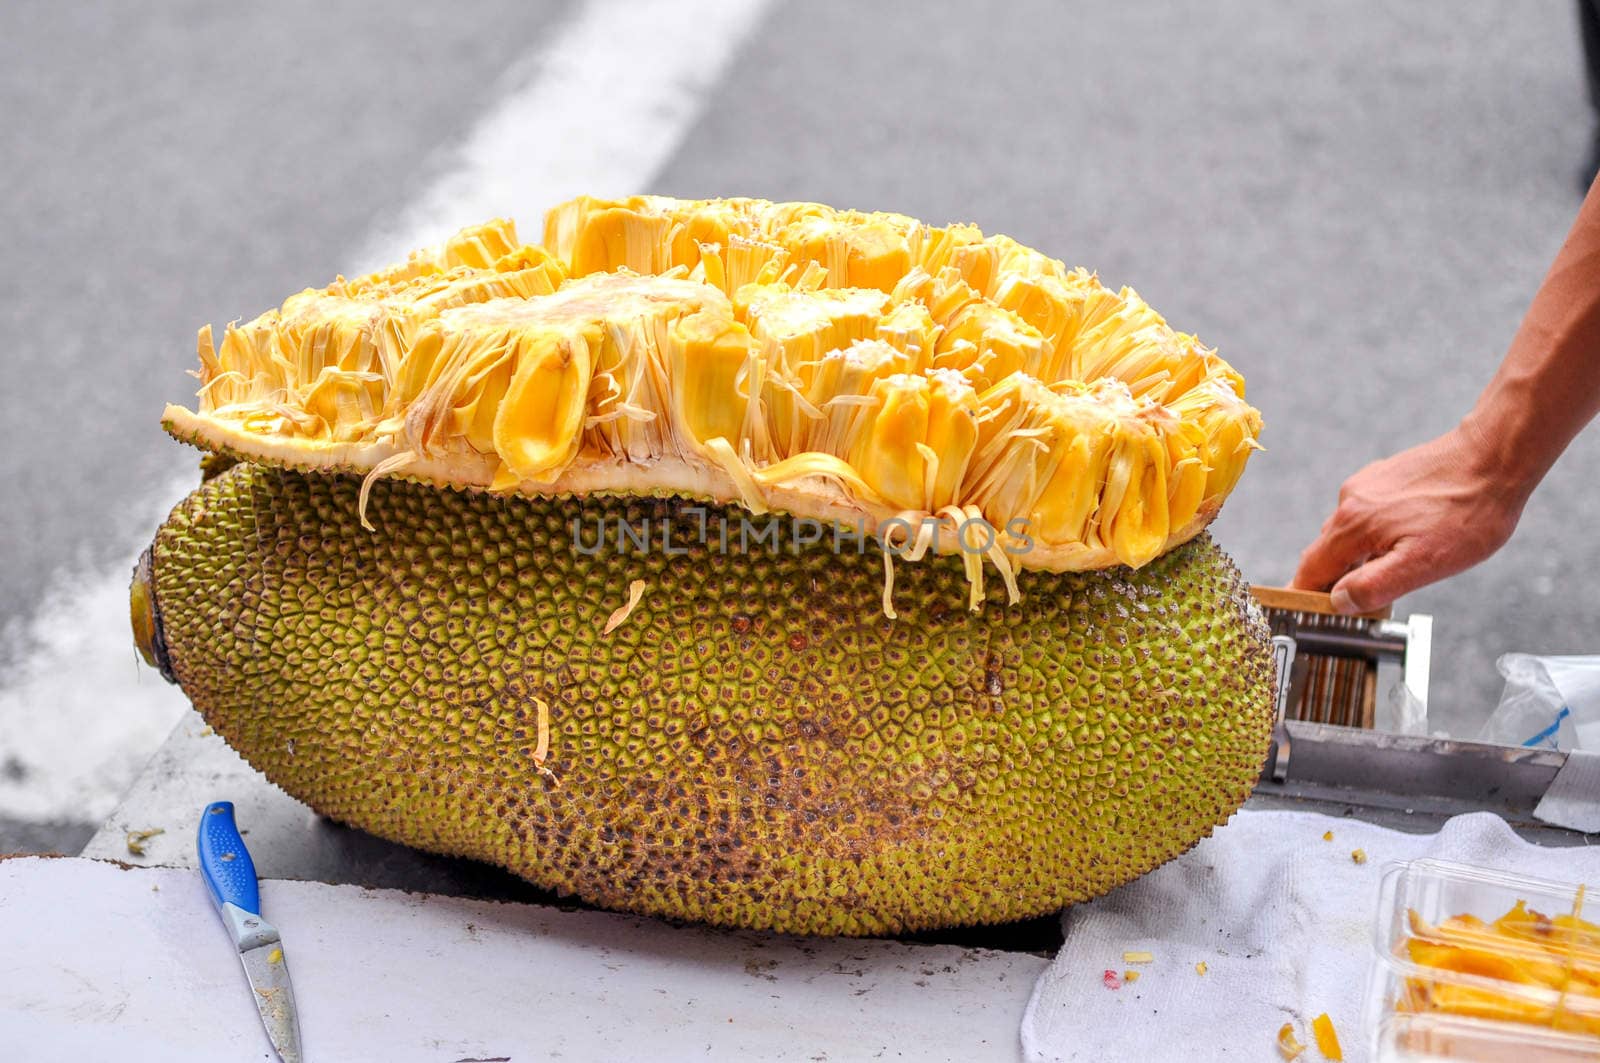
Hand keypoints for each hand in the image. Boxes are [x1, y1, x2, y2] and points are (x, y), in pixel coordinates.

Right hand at [1292, 424, 1524, 613]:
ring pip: (1346, 532)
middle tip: (1356, 606)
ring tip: (1388, 573)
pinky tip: (1402, 539)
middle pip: (1325, 551)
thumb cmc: (1467, 512)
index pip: (1310, 570)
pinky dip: (1372, 534)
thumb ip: (1375, 585)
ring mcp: (1366, 485)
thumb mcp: (1424, 564)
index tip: (1309, 615)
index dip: (1306, 596)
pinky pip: (1365, 513)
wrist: (1495, 457)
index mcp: (1352, 525)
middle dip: (1333, 579)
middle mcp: (1350, 501)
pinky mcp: (1384, 476)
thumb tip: (1339, 601)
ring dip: (1356, 557)